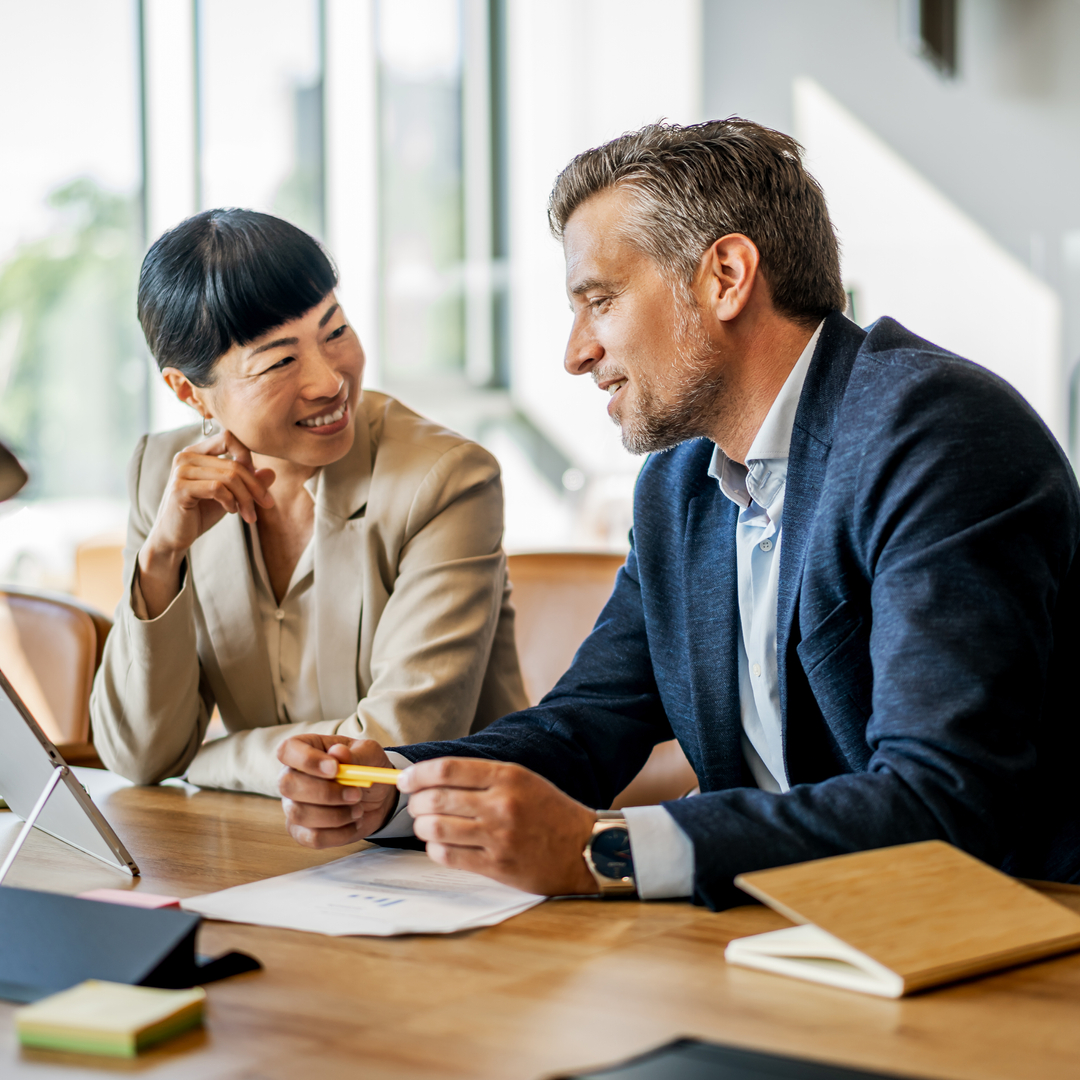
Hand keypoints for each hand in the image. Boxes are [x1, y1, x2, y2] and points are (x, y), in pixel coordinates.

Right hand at [138, 430, 275, 616]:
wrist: (173, 537)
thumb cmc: (200, 513)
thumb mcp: (230, 495)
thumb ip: (249, 483)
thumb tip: (272, 472)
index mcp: (196, 452)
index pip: (229, 438)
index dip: (248, 457)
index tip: (257, 482)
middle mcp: (186, 456)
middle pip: (234, 464)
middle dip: (255, 487)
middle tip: (267, 504)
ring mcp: (181, 471)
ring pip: (229, 477)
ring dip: (246, 499)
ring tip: (249, 514)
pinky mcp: (180, 488)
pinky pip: (217, 488)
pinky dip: (231, 501)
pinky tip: (231, 511)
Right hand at [278, 735, 399, 847]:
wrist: (377, 796)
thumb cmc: (366, 767)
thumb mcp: (369, 753)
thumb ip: (355, 754)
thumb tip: (338, 752)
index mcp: (304, 748)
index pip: (287, 750)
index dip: (306, 760)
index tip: (335, 769)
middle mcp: (292, 776)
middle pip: (287, 785)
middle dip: (324, 793)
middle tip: (356, 794)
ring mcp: (293, 805)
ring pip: (299, 814)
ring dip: (336, 815)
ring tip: (359, 809)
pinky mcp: (301, 831)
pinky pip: (312, 837)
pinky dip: (339, 834)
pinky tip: (354, 823)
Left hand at [400, 758, 598, 895]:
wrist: (584, 847)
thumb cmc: (549, 811)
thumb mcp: (522, 780)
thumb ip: (482, 776)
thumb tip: (432, 776)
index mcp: (507, 777)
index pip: (447, 770)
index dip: (418, 774)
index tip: (405, 779)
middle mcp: (501, 804)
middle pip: (436, 799)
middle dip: (415, 802)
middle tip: (415, 805)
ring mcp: (498, 837)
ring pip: (435, 828)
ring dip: (422, 826)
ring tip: (426, 825)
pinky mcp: (496, 866)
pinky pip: (448, 855)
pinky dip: (435, 848)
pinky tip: (441, 844)